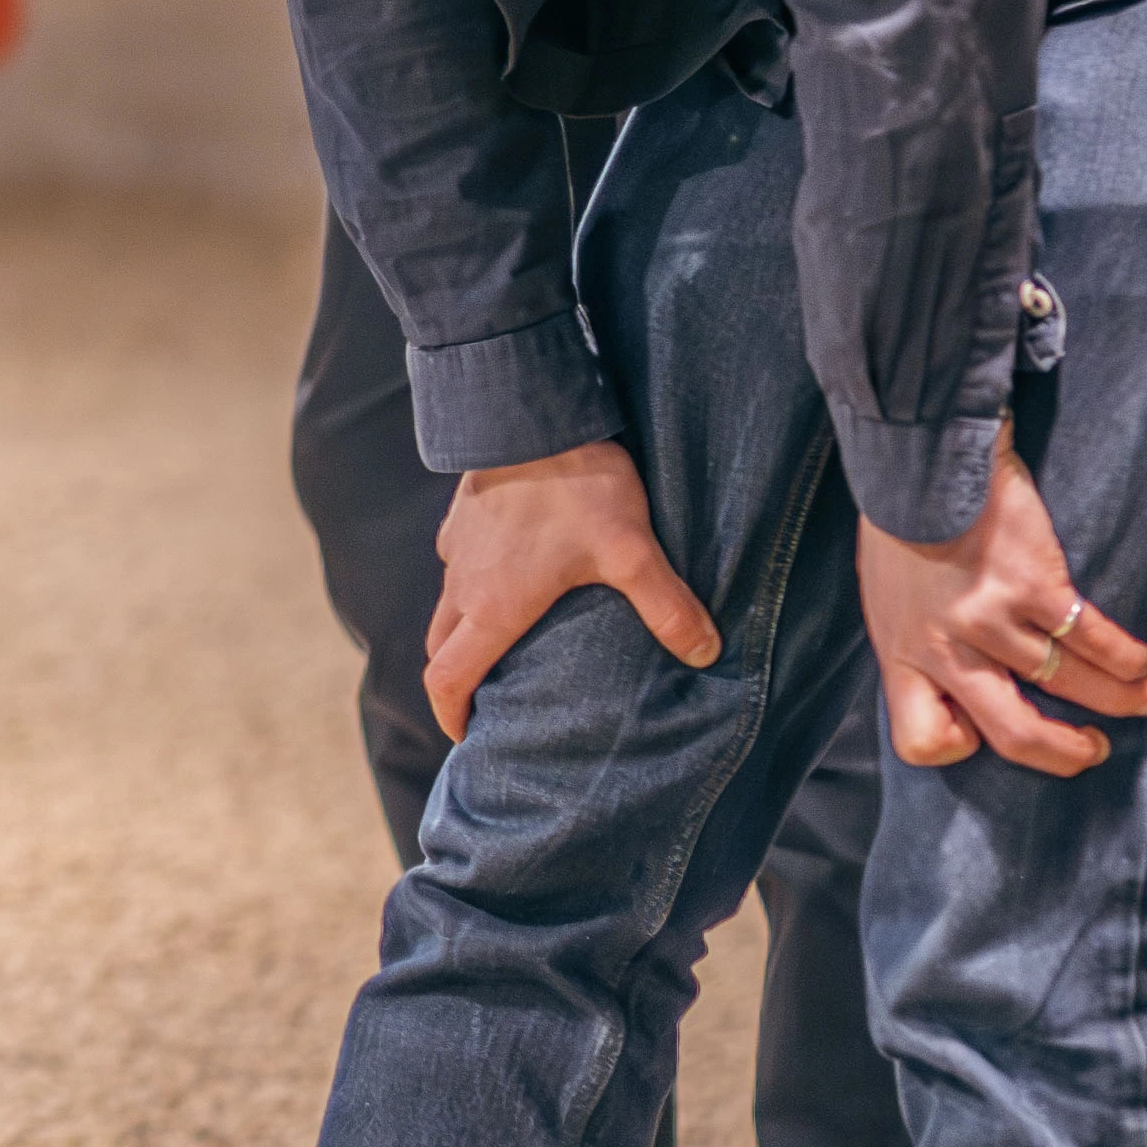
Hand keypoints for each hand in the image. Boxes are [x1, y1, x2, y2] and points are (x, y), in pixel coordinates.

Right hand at [424, 440, 719, 742]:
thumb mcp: (631, 549)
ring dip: (465, 631)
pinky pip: (457, 564)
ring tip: (504, 636)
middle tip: (491, 695)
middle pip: (440, 649)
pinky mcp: (461, 516)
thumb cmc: (575, 486)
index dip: (450, 714)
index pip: (446, 679)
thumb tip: (706, 653)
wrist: (530, 411)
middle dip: (458, 679)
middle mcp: (462, 585)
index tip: (467, 735)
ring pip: (446, 606)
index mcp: (492, 609)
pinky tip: (509, 569)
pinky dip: (472, 583)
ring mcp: (457, 550)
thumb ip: (667, 605)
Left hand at [860, 439, 1146, 778]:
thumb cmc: (899, 528)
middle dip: (1064, 754)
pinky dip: (1123, 656)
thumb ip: (918, 644)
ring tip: (1141, 699)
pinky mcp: (1031, 584)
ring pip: (1066, 684)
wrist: (919, 460)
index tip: (981, 728)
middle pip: (1012, 734)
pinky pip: (1090, 638)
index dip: (960, 745)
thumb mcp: (887, 599)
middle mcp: (944, 648)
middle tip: (1092, 749)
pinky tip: (1135, 660)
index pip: (922, 741)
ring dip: (1115, 699)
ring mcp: (989, 619)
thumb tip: (954, 680)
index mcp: (900, 655)